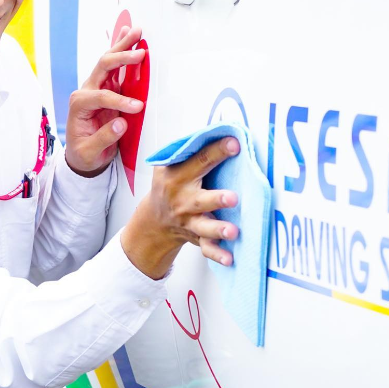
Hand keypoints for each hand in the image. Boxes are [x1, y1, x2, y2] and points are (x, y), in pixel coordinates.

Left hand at [64, 27, 145, 176]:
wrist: (82, 155)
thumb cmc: (84, 153)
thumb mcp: (89, 152)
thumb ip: (103, 138)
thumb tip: (121, 123)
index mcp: (79, 104)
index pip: (101, 96)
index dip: (120, 100)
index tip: (138, 107)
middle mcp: (86, 91)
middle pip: (103, 67)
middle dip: (121, 57)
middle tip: (140, 52)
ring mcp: (97, 86)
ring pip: (109, 61)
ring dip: (123, 46)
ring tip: (136, 31)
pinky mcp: (108, 88)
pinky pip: (116, 66)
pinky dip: (122, 50)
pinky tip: (127, 36)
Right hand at [120, 136, 240, 279]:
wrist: (154, 220)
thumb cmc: (170, 186)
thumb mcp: (171, 166)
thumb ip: (192, 152)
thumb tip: (221, 129)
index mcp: (178, 176)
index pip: (200, 161)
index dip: (217, 151)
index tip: (234, 143)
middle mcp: (183, 199)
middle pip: (200, 198)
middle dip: (217, 198)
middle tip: (233, 197)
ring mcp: (189, 220)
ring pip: (204, 225)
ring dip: (218, 228)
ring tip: (233, 231)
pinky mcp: (196, 237)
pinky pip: (206, 248)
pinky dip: (218, 254)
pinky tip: (231, 258)